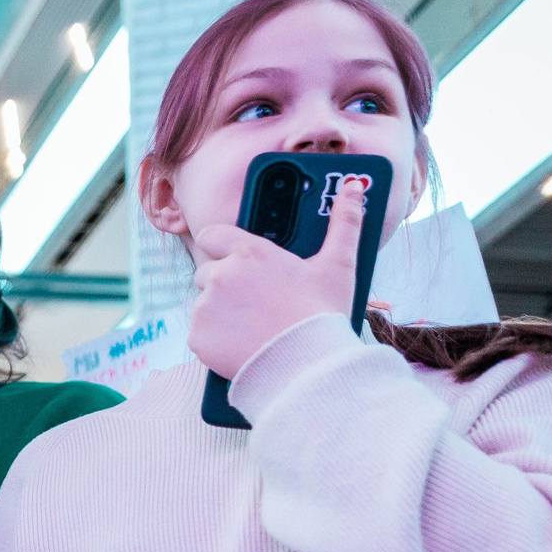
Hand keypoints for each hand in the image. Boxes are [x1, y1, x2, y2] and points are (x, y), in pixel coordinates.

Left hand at [187, 174, 368, 379]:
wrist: (306, 364)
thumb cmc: (323, 313)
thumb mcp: (339, 265)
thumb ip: (344, 223)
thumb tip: (354, 187)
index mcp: (249, 252)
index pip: (211, 235)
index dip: (219, 245)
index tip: (232, 257)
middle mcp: (221, 274)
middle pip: (208, 273)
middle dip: (226, 285)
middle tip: (256, 301)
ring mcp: (205, 306)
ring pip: (204, 304)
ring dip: (221, 313)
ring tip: (253, 325)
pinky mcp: (198, 337)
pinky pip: (200, 333)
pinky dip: (215, 339)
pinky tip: (240, 344)